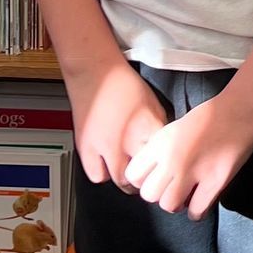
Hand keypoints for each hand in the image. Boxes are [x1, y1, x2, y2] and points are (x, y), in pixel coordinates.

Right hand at [68, 57, 167, 190]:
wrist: (94, 72)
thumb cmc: (125, 85)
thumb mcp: (154, 106)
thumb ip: (159, 129)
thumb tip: (165, 149)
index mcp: (147, 128)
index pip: (162, 161)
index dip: (166, 168)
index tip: (166, 170)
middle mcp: (126, 140)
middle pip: (141, 176)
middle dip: (147, 180)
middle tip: (148, 178)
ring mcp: (104, 146)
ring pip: (119, 179)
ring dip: (126, 180)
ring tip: (129, 174)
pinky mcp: (85, 148)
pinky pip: (97, 175)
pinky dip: (103, 174)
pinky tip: (108, 165)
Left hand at [124, 90, 252, 219]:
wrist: (240, 110)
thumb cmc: (208, 117)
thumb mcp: (173, 129)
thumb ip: (159, 151)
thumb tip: (152, 176)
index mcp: (160, 143)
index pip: (133, 176)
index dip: (142, 181)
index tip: (153, 179)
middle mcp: (172, 159)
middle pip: (149, 195)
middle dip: (159, 195)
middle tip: (171, 188)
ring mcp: (194, 172)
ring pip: (169, 205)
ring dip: (176, 204)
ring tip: (186, 195)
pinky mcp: (215, 181)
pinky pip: (196, 210)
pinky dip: (196, 212)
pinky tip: (199, 202)